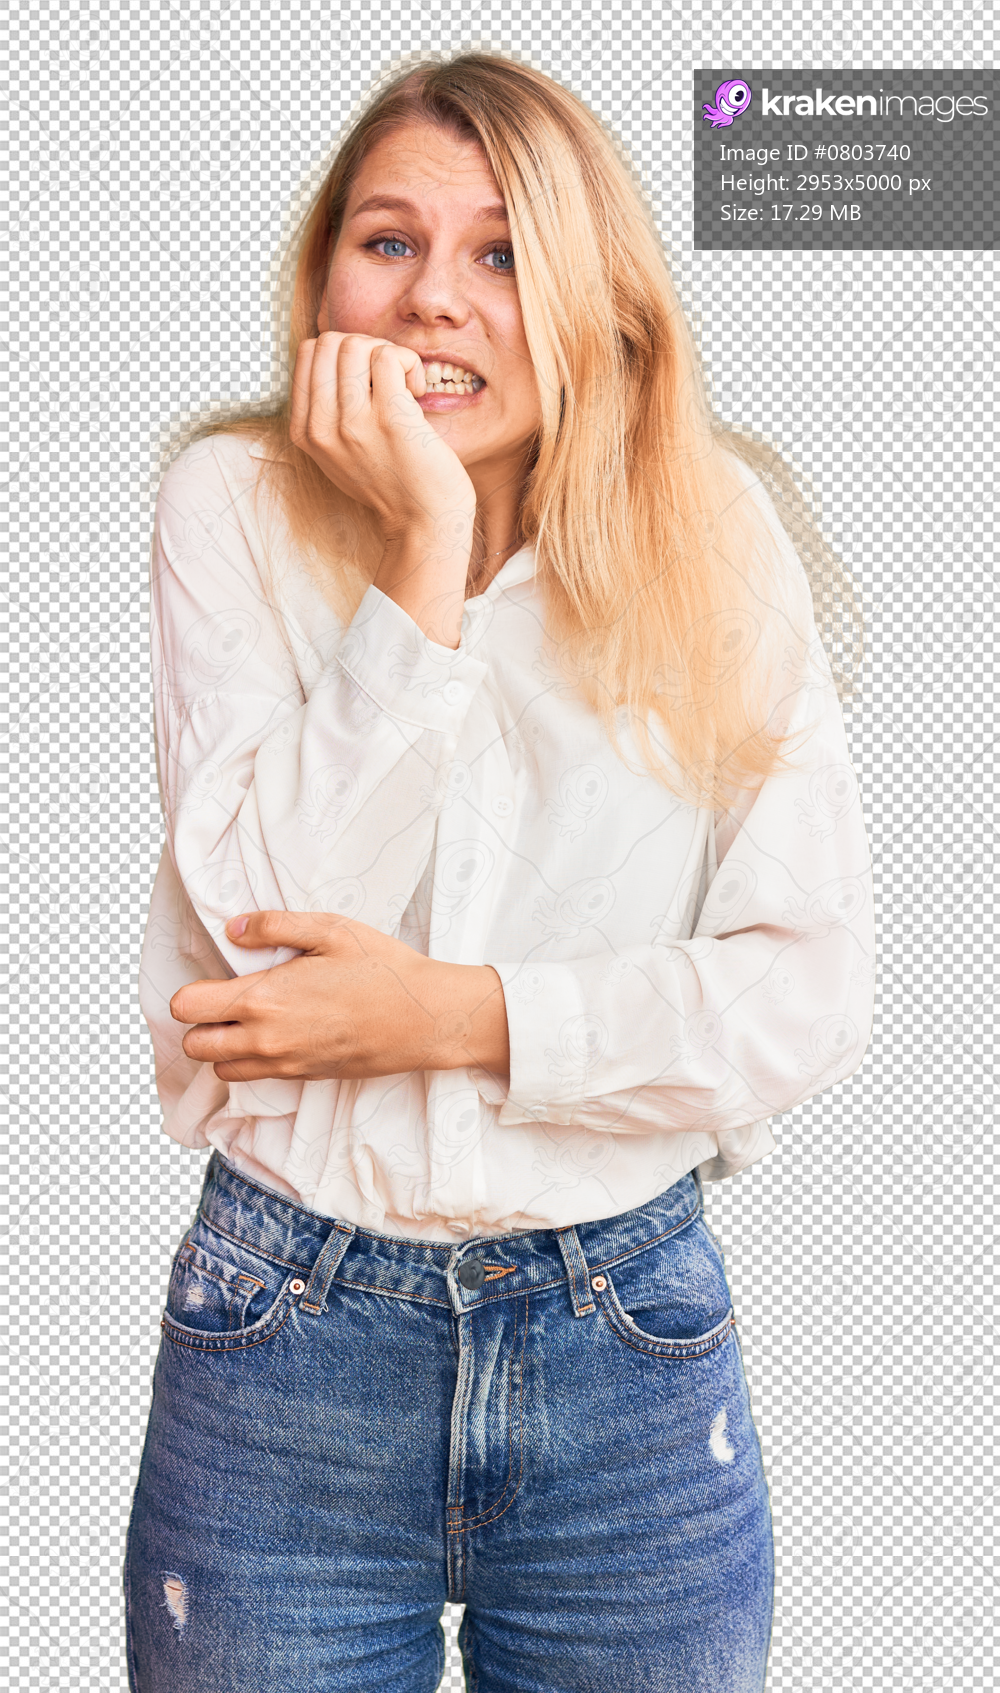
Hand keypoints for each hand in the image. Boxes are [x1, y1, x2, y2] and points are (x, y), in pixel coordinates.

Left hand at [169, 910, 509, 1081]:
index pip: (188, 1008)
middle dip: (201, 1022)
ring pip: (220, 1067)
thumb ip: (274, 925)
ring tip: (251, 1017)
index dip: (192, 991)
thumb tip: (233, 929)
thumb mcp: (331, 930)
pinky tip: (277, 1032)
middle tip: (228, 998)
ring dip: (223, 1045)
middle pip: (194, 1045)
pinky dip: (251, 1059)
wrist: (425, 1018)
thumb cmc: (383, 969)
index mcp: (265, 998)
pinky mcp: (303, 1077)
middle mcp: (266, 1039)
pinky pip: (253, 1077)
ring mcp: (284, 1064)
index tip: (215, 977)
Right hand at [289, 331, 476, 545]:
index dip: (343, 351)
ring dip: (388, 352)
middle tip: (389, 375)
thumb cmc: (390, 484)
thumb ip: (327, 411)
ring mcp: (353, 424)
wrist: (422, 523)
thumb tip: (335, 357)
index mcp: (305, 431)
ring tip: (404, 383)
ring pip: (356, 345)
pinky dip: (409, 362)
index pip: (308, 354)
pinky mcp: (390, 420)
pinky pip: (389, 357)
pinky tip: (418, 389)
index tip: (367, 379)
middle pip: (330, 342)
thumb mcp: (339, 453)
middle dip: (364, 346)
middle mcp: (322, 427)